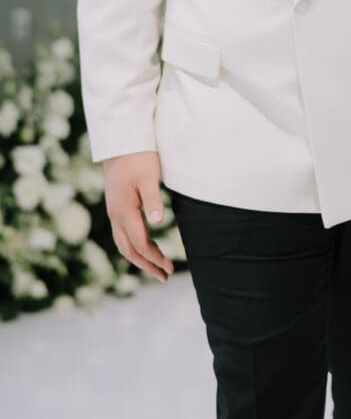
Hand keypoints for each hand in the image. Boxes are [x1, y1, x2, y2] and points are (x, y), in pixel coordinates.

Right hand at [102, 151, 174, 282]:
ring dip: (139, 258)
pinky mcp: (116, 206)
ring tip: (156, 267)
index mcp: (123, 211)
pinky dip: (133, 246)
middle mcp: (115, 215)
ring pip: (123, 244)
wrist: (120, 141)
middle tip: (165, 276)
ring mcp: (113, 211)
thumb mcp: (149, 177)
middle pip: (128, 250)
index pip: (139, 244)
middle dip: (146, 265)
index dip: (154, 258)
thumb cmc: (139, 157)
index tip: (169, 268)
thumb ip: (152, 200)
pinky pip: (122, 234)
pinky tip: (145, 247)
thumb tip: (157, 223)